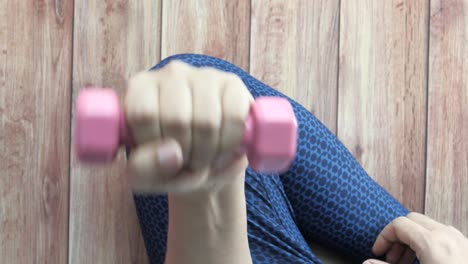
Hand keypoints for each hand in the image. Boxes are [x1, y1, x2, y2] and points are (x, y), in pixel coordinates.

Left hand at [125, 60, 252, 193]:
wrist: (208, 160)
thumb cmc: (170, 163)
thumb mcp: (145, 174)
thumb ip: (144, 168)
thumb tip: (172, 154)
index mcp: (141, 88)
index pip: (144, 114)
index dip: (154, 146)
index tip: (160, 158)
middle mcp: (172, 74)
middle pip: (177, 120)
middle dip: (185, 155)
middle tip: (188, 164)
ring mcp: (205, 75)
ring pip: (207, 121)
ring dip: (208, 154)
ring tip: (205, 159)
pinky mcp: (233, 84)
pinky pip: (234, 117)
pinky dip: (230, 143)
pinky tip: (224, 148)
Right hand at [364, 212, 467, 263]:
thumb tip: (367, 263)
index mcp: (432, 242)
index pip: (399, 225)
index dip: (383, 237)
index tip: (376, 253)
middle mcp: (447, 235)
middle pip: (412, 220)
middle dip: (397, 237)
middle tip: (390, 259)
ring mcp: (460, 240)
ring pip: (427, 227)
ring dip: (411, 240)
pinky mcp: (466, 248)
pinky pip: (441, 235)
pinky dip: (426, 243)